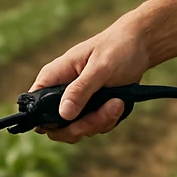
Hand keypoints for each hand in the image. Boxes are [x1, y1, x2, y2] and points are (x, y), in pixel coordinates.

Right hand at [25, 15, 151, 143]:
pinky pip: (93, 127)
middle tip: (104, 114)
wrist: (141, 46)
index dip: (46, 121)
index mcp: (54, 76)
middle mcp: (61, 91)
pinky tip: (119, 104)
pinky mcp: (91, 109)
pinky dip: (107, 121)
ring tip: (117, 103)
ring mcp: (77, 102)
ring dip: (99, 123)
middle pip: (56, 127)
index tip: (70, 122)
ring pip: (77, 129)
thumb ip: (81, 89)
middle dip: (81, 127)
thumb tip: (63, 113)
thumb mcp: (100, 67)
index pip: (35, 105)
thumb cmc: (117, 48)